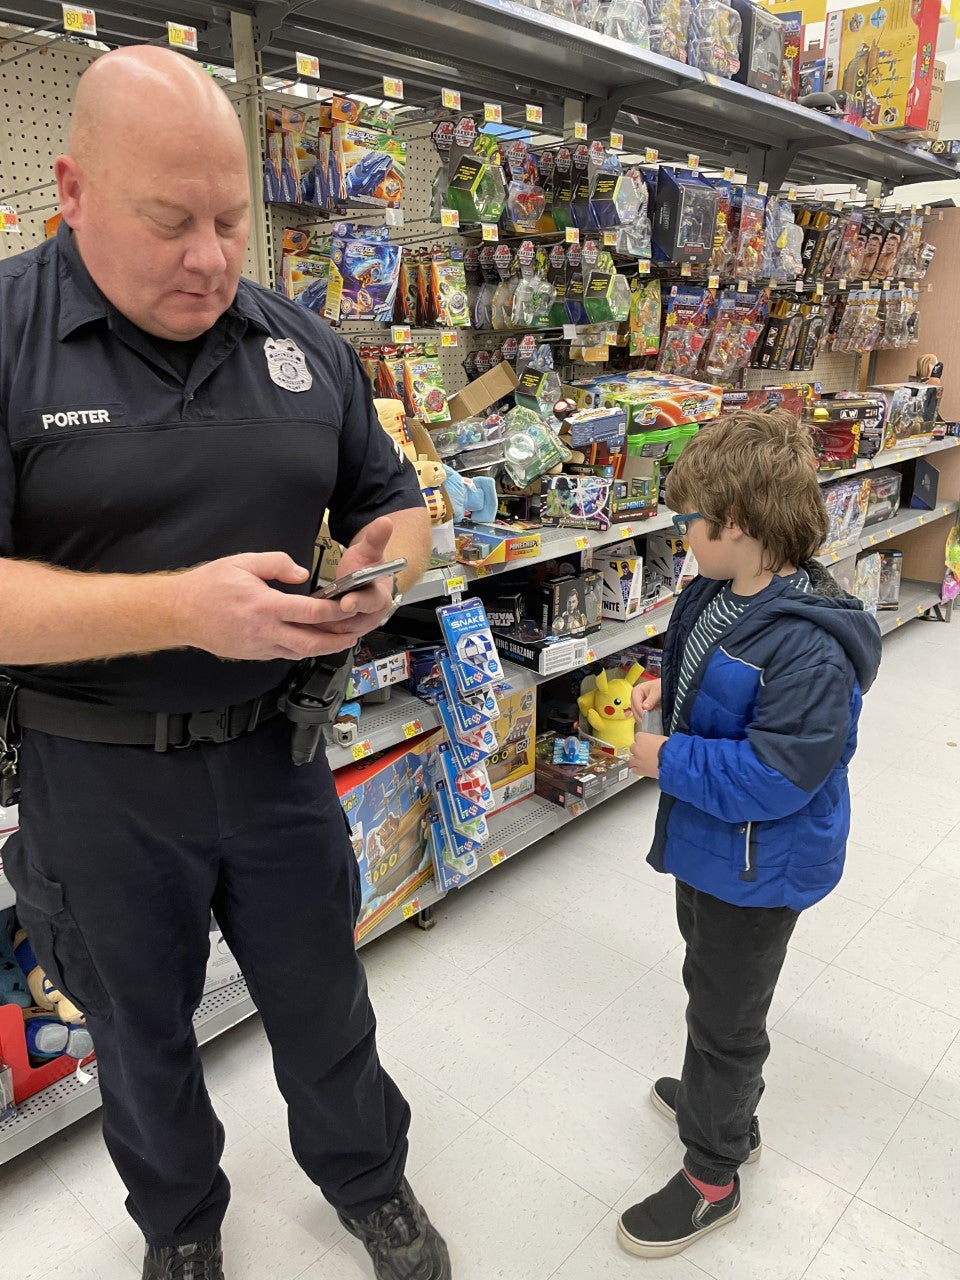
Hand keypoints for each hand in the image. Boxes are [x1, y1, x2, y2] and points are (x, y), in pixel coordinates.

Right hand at [172, 551, 383, 661]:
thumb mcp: (242, 562)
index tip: (349, 607)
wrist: (178, 612)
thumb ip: (276, 564)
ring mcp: (259, 647)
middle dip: (337, 641)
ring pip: (299, 653)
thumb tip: (302, 574)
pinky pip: (283, 654)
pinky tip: (310, 641)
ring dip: (322, 649)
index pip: (311, 613)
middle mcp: (264, 631)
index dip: (335, 612)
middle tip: (354, 635)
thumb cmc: (208, 586)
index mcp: (265, 606)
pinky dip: (301, 650)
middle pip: (312, 643)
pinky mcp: (252, 655)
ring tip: (338, 640)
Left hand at [314, 516, 397, 639]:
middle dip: (331, 618)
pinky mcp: (342, 634)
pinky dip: (315, 632)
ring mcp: (356, 628)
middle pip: (350, 622)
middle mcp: (369, 617)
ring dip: (320, 627)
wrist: (368, 582)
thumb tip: (385, 523)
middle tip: (311, 612)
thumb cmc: (368, 569)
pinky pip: (328, 637)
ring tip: (302, 620)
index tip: (346, 602)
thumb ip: (376, 538)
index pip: (370, 603)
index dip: (358, 603)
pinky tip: (300, 625)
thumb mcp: (370, 551)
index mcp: (380, 598)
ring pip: (337, 632)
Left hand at [629, 731, 667, 777]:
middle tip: (646, 753)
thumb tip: (656, 743)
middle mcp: (637, 748)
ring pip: (631, 760)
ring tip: (644, 763)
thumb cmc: (670, 749)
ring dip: (636, 761)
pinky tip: (643, 770)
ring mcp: (637, 760)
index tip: (647, 744)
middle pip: (633, 748)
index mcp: (642, 737)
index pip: (638, 737)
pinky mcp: (639, 770)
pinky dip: (637, 770)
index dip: (643, 741)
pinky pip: (634, 770)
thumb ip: (655, 741)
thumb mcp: (663, 739)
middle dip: (638, 751)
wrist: (672, 760)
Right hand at [631, 678, 661, 719]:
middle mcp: (634, 698)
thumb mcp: (657, 692)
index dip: (641, 711)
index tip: (647, 717)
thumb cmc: (661, 686)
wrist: (666, 686)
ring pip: (637, 715)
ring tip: (651, 722)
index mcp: (636, 691)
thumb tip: (645, 708)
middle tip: (649, 722)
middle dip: (642, 716)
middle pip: (635, 710)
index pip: (635, 704)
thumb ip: (651, 700)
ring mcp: (637, 704)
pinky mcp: (641, 709)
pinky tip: (651, 721)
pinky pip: (641, 716)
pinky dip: (646, 719)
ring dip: (643, 719)